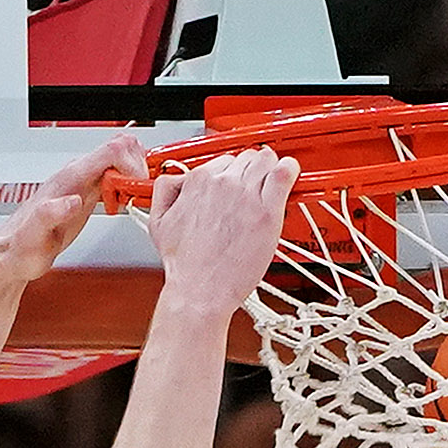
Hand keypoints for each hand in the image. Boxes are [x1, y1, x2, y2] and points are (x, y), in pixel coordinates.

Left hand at [0, 135, 151, 283]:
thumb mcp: (34, 235)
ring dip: (134, 173)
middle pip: (120, 148)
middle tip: (137, 192)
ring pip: (119, 158)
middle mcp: (76, 175)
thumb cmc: (23, 246)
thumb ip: (50, 215)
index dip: (132, 164)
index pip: (111, 151)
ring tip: (132, 197)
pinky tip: (124, 200)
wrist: (14, 252)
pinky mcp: (86, 192)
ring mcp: (82, 182)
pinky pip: (114, 174)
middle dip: (138, 166)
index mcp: (69, 180)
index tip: (136, 186)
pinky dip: (127, 182)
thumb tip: (72, 201)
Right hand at [146, 148, 298, 316]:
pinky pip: (285, 174)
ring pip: (266, 161)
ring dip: (270, 169)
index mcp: (198, 181)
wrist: (200, 289)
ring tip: (270, 184)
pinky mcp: (267, 211)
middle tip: (252, 189)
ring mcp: (247, 195)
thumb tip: (176, 179)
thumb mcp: (158, 222)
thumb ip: (165, 191)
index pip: (224, 160)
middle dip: (251, 171)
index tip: (235, 186)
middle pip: (247, 158)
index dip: (232, 174)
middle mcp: (223, 183)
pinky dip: (289, 171)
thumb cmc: (185, 265)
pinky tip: (289, 176)